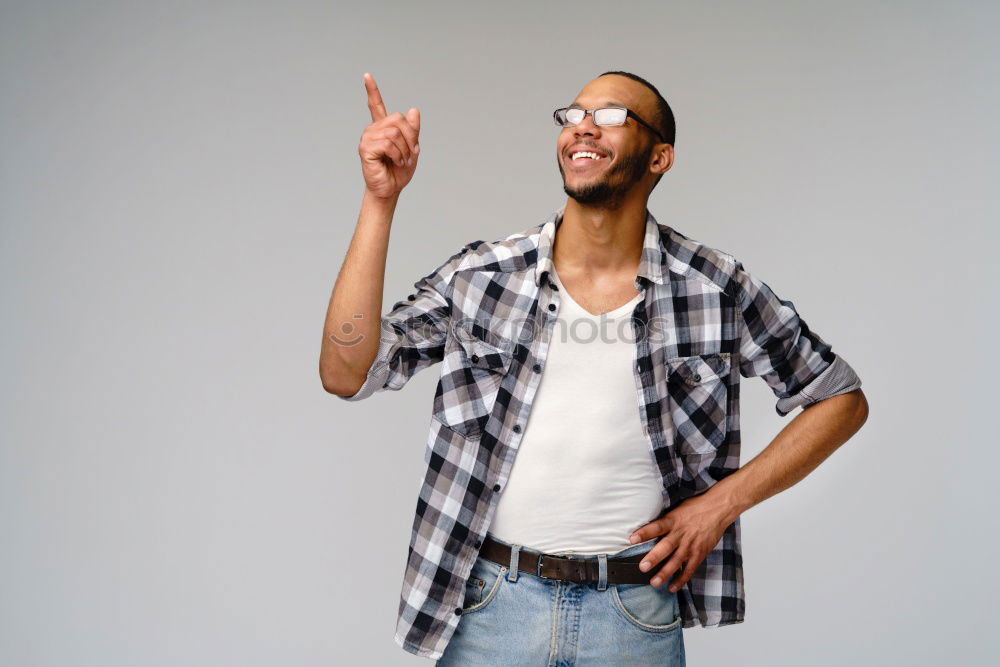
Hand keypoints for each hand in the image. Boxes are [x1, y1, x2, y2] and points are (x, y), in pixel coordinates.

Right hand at [359, 72, 420, 199]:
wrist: (390, 189)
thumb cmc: (398, 171)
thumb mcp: (412, 149)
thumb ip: (413, 130)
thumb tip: (413, 110)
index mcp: (382, 128)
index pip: (375, 105)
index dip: (372, 91)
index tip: (366, 75)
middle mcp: (373, 130)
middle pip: (397, 119)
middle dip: (410, 137)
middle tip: (411, 153)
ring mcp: (367, 138)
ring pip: (394, 132)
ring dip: (405, 149)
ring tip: (403, 160)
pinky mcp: (366, 148)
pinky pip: (388, 143)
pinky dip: (398, 154)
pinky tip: (396, 162)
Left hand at [628, 492, 734, 591]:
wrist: (717, 509)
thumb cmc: (695, 508)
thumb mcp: (677, 509)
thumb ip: (665, 520)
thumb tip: (648, 528)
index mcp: (673, 521)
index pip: (656, 527)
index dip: (644, 533)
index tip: (632, 539)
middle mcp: (680, 534)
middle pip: (665, 547)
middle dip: (654, 558)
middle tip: (642, 567)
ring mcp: (690, 545)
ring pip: (676, 561)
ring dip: (665, 573)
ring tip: (654, 582)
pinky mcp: (699, 553)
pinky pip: (689, 569)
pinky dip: (681, 579)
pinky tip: (672, 587)